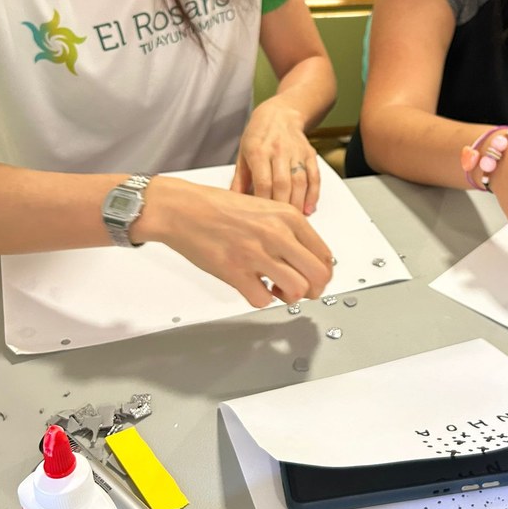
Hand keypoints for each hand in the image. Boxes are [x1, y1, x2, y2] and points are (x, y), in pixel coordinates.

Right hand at [139, 178, 332, 307]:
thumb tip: (306, 258)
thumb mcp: (265, 208)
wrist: (182, 209)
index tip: (313, 278)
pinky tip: (254, 287)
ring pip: (297, 290)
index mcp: (288, 217)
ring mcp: (256, 253)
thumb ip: (288, 231)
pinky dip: (261, 299)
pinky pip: (263, 300)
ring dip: (288, 296)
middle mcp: (276, 234)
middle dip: (312, 289)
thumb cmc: (218, 208)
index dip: (322, 273)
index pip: (325, 254)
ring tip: (275, 288)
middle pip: (318, 275)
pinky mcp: (236, 271)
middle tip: (300, 289)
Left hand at [230, 100, 320, 214]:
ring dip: (298, 203)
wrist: (279, 114)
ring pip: (300, 182)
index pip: (263, 182)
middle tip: (278, 224)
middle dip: (281, 207)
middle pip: (283, 184)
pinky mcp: (310, 154)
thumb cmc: (258, 135)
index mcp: (259, 151)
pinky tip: (309, 208)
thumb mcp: (242, 154)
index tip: (261, 216)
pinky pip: (314, 177)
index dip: (263, 201)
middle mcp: (279, 151)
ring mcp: (296, 152)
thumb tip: (233, 203)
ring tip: (294, 220)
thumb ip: (239, 180)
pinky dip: (313, 194)